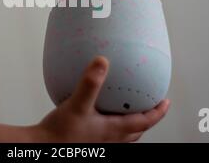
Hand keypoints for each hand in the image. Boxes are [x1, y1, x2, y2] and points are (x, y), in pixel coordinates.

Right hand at [0, 56, 169, 141]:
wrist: (42, 148)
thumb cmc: (60, 133)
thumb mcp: (77, 104)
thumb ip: (90, 82)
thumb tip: (102, 61)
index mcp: (113, 130)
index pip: (145, 121)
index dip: (158, 112)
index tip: (166, 101)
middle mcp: (110, 139)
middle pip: (137, 130)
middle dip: (147, 118)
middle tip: (152, 106)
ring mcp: (99, 143)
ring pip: (124, 136)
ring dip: (131, 124)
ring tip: (128, 110)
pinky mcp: (88, 142)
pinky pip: (108, 134)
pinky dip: (113, 125)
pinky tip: (99, 114)